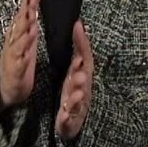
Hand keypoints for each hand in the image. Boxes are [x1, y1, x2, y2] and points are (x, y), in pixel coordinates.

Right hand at [0, 0, 41, 111]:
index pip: (26, 9)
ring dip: (26, 28)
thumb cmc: (19, 59)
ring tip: (33, 18)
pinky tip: (29, 47)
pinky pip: (20, 60)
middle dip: (27, 5)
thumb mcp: (27, 36)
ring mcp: (13, 53)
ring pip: (20, 39)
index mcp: (19, 30)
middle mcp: (14, 38)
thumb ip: (30, 17)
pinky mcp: (15, 69)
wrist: (6, 87)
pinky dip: (24, 53)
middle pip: (21, 19)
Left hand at [56, 19, 94, 141]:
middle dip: (82, 70)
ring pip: (79, 99)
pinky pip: (68, 119)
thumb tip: (78, 24)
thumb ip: (78, 49)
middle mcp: (83, 89)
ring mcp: (78, 105)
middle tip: (78, 62)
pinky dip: (67, 117)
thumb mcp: (75, 69)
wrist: (73, 122)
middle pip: (84, 79)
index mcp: (81, 75)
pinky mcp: (70, 120)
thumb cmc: (74, 92)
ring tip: (77, 90)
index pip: (84, 57)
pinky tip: (64, 115)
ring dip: (78, 94)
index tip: (77, 26)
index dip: (81, 43)